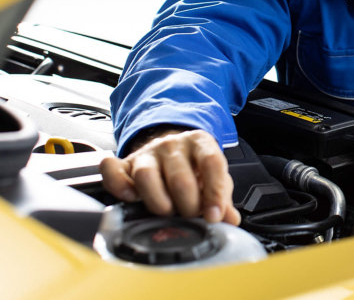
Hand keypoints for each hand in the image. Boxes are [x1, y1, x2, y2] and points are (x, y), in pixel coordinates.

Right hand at [99, 129, 239, 224]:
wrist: (170, 147)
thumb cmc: (194, 166)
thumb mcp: (213, 176)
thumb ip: (222, 197)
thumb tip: (230, 220)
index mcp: (201, 143)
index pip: (212, 163)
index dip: (215, 192)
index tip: (214, 215)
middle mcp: (174, 144)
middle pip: (179, 176)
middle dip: (187, 204)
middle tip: (191, 215)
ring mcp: (148, 152)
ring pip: (146, 175)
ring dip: (158, 201)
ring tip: (167, 211)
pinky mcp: (125, 163)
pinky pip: (113, 171)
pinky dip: (118, 186)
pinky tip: (131, 197)